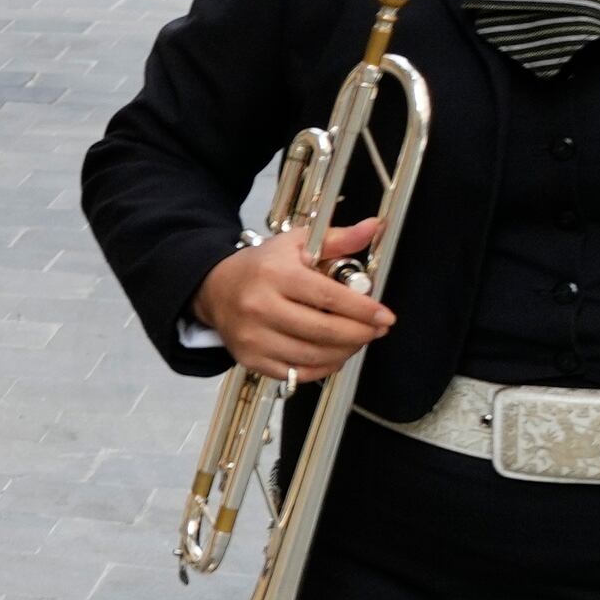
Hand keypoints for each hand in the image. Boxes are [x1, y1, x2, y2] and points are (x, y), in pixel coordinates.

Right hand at [191, 215, 392, 381]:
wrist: (215, 289)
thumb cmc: (262, 267)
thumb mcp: (297, 244)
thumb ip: (337, 238)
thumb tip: (373, 227)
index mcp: (275, 275)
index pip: (328, 296)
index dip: (362, 310)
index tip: (385, 316)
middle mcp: (261, 307)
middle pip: (324, 330)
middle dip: (360, 333)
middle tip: (376, 330)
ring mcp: (254, 337)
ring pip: (313, 355)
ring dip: (345, 351)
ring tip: (358, 340)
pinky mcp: (250, 359)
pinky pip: (297, 372)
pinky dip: (323, 367)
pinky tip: (334, 354)